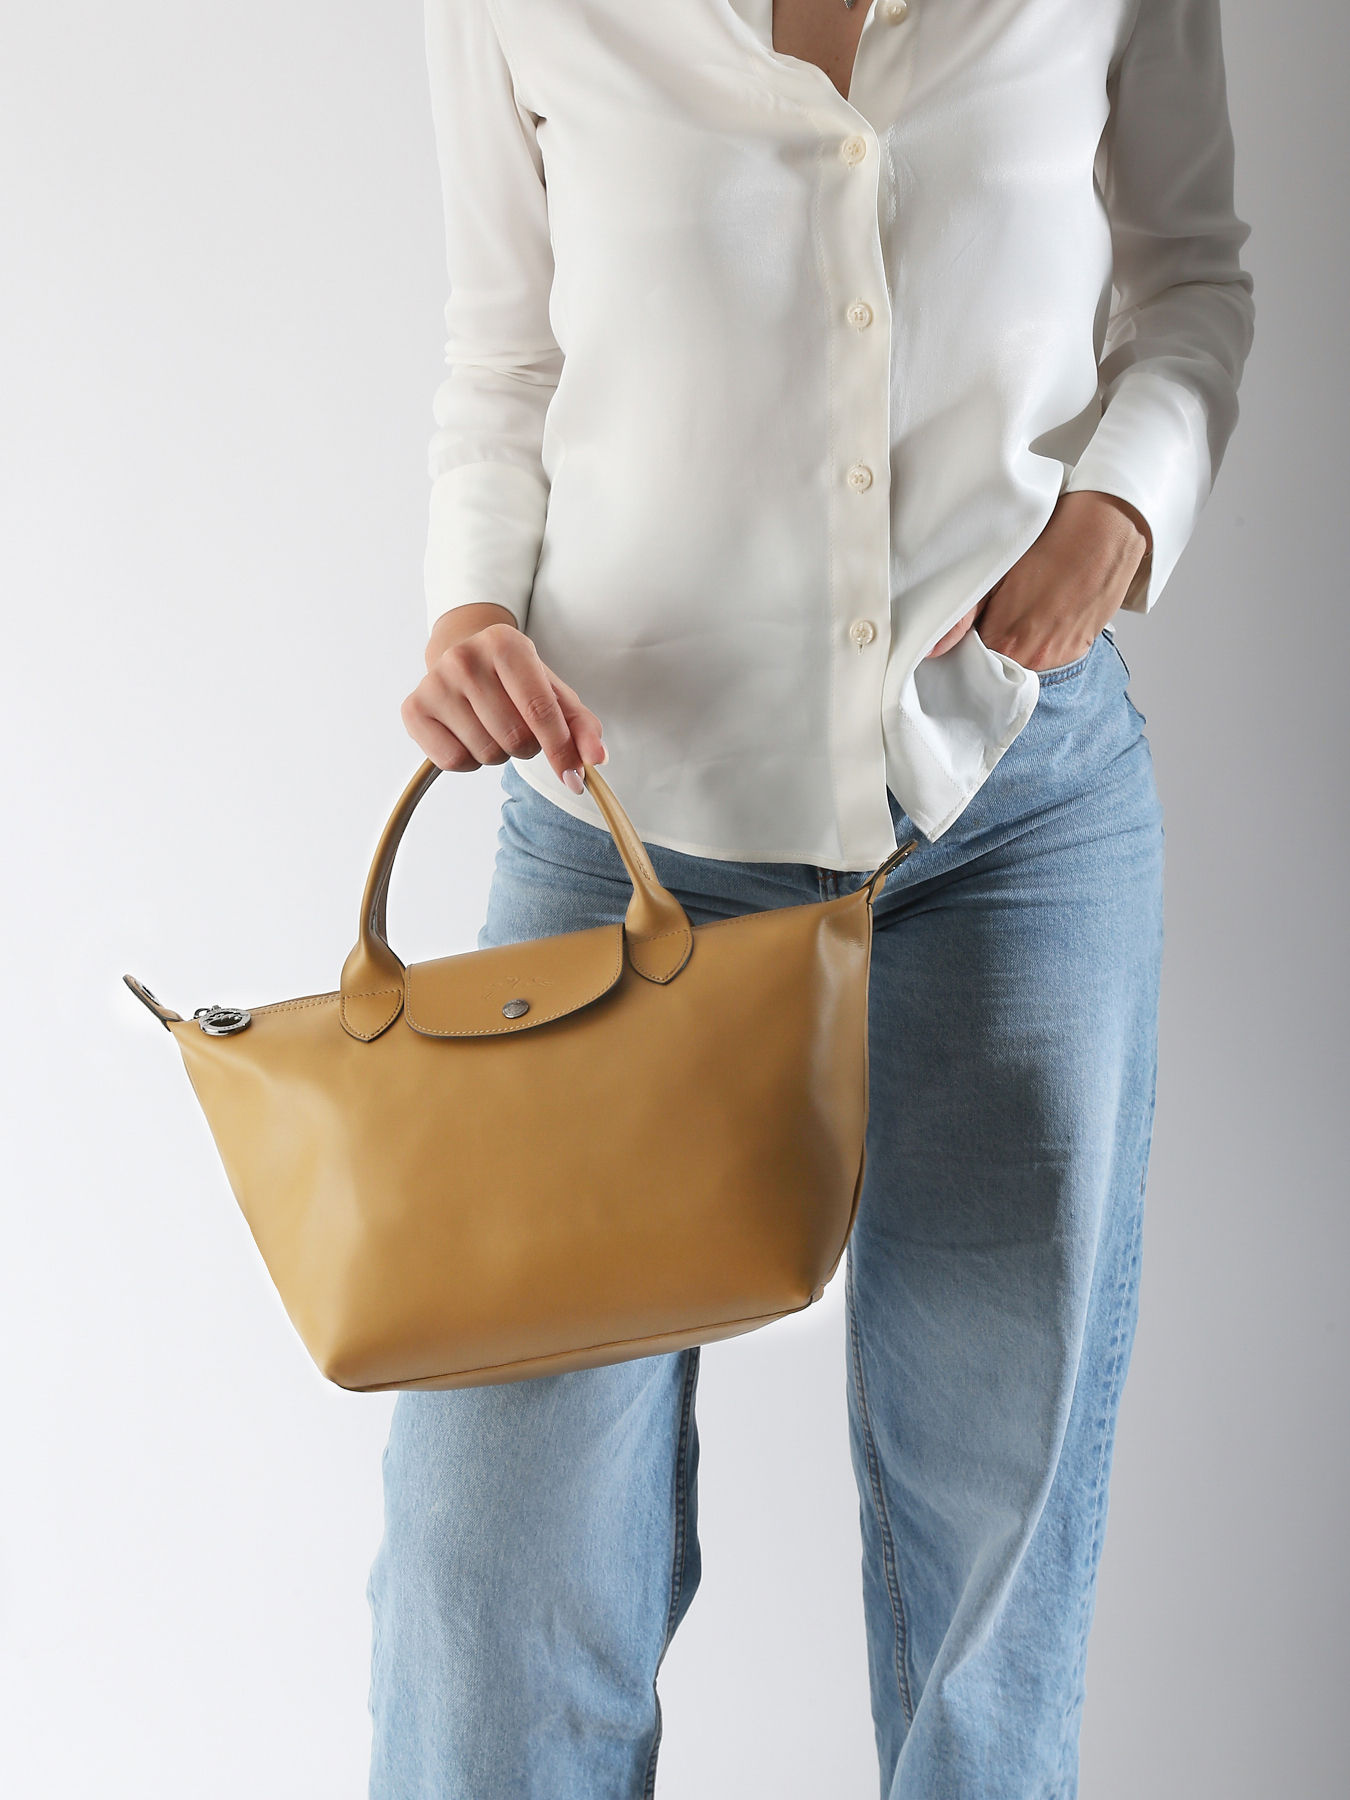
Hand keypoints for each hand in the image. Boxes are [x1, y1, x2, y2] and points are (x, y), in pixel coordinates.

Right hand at [402, 603, 606, 793]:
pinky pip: (454, 762)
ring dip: (500, 753)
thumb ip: (582, 727)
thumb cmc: (517, 681)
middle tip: (520, 728)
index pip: (539, 710)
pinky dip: (470, 761)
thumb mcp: (555, 694)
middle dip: (528, 746)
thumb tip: (596, 761)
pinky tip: (469, 735)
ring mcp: (434, 682)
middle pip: (514, 738)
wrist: (464, 658)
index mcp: (505, 643)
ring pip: (486, 754)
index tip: (574, 775)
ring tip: (494, 727)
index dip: (560, 750)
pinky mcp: (413, 709)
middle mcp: (464, 657)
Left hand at [926, 492, 1150, 668]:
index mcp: (1004, 641)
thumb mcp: (997, 571)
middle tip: (998, 611)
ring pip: (1022, 662)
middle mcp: (1033, 657)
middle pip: (996, 665)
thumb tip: (933, 650)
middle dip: (990, 645)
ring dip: (1017, 644)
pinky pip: (1050, 656)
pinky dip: (1042, 641)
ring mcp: (1059, 656)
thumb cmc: (1050, 541)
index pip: (969, 662)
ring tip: (1024, 608)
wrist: (1107, 529)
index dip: (966, 644)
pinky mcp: (1079, 649)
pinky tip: (1044, 612)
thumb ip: (961, 616)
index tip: (969, 626)